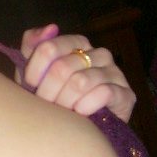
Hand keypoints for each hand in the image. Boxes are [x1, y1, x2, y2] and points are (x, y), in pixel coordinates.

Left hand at [18, 24, 135, 121]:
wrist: (81, 129)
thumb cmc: (54, 96)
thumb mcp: (35, 71)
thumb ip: (33, 45)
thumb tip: (51, 28)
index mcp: (77, 43)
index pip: (49, 48)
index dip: (34, 70)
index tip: (30, 86)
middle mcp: (98, 53)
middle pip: (62, 67)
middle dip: (47, 91)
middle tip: (45, 106)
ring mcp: (114, 72)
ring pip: (80, 82)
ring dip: (65, 101)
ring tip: (61, 113)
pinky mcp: (126, 94)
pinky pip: (104, 93)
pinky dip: (86, 106)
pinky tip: (80, 114)